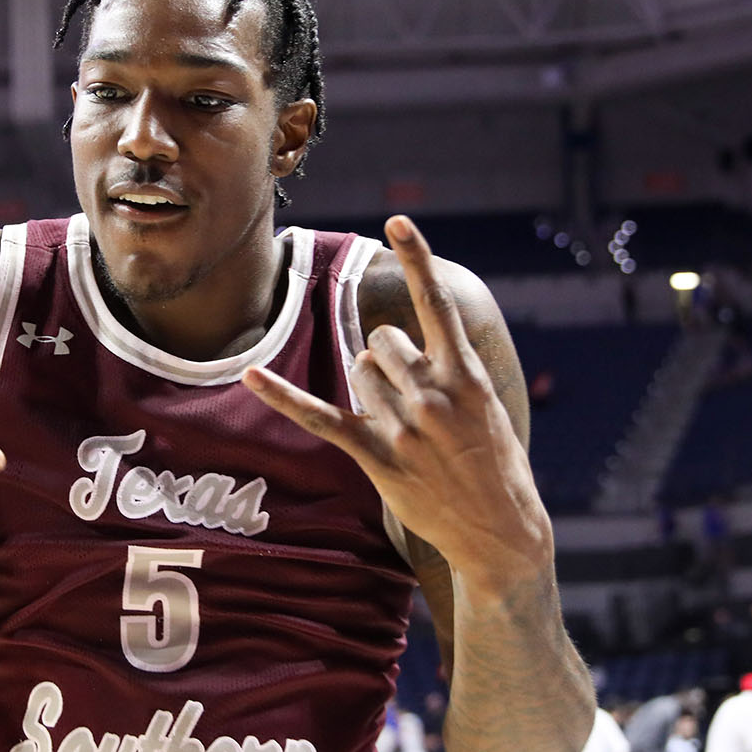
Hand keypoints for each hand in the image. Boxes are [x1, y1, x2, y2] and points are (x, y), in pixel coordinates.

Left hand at [241, 216, 551, 586]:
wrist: (501, 530)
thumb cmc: (495, 466)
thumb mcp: (487, 407)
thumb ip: (448, 371)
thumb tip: (386, 347)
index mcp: (467, 376)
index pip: (437, 304)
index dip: (418, 258)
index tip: (396, 221)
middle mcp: (434, 394)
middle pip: (381, 342)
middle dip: (388, 361)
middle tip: (413, 400)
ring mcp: (405, 427)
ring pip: (360, 373)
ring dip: (373, 392)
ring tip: (405, 430)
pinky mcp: (378, 457)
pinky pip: (320, 417)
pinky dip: (282, 396)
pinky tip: (249, 376)